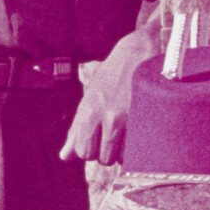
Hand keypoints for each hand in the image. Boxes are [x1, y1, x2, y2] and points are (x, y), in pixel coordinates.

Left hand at [61, 25, 159, 163]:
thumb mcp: (90, 97)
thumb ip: (77, 128)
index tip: (97, 140)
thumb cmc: (111, 75)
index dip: (90, 151)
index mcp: (89, 110)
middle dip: (106, 153)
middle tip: (113, 138)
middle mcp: (106, 115)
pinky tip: (138, 133)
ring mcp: (128, 117)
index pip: (82, 151)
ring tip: (126, 134)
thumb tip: (64, 156)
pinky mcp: (145, 117)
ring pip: (120, 157)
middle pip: (101, 158)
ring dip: (123, 152)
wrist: (139, 52)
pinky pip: (138, 148)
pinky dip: (138, 147)